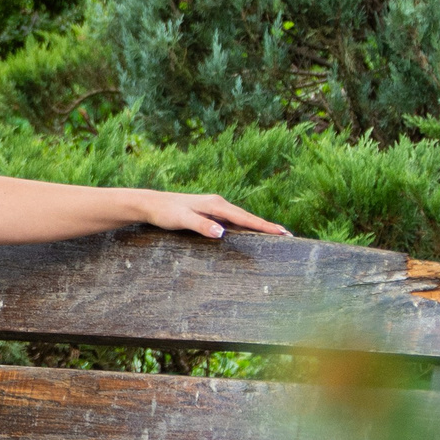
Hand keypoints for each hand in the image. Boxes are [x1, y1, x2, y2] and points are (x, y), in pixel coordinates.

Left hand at [132, 190, 290, 238]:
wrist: (151, 204)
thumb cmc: (165, 212)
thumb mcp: (182, 220)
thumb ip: (201, 226)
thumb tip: (222, 233)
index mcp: (216, 205)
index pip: (245, 218)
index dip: (264, 226)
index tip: (281, 232)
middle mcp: (218, 204)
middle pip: (248, 217)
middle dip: (267, 226)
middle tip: (287, 235)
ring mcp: (215, 208)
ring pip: (241, 219)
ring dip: (258, 226)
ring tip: (276, 235)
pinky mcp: (210, 213)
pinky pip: (232, 221)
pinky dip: (245, 227)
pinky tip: (250, 234)